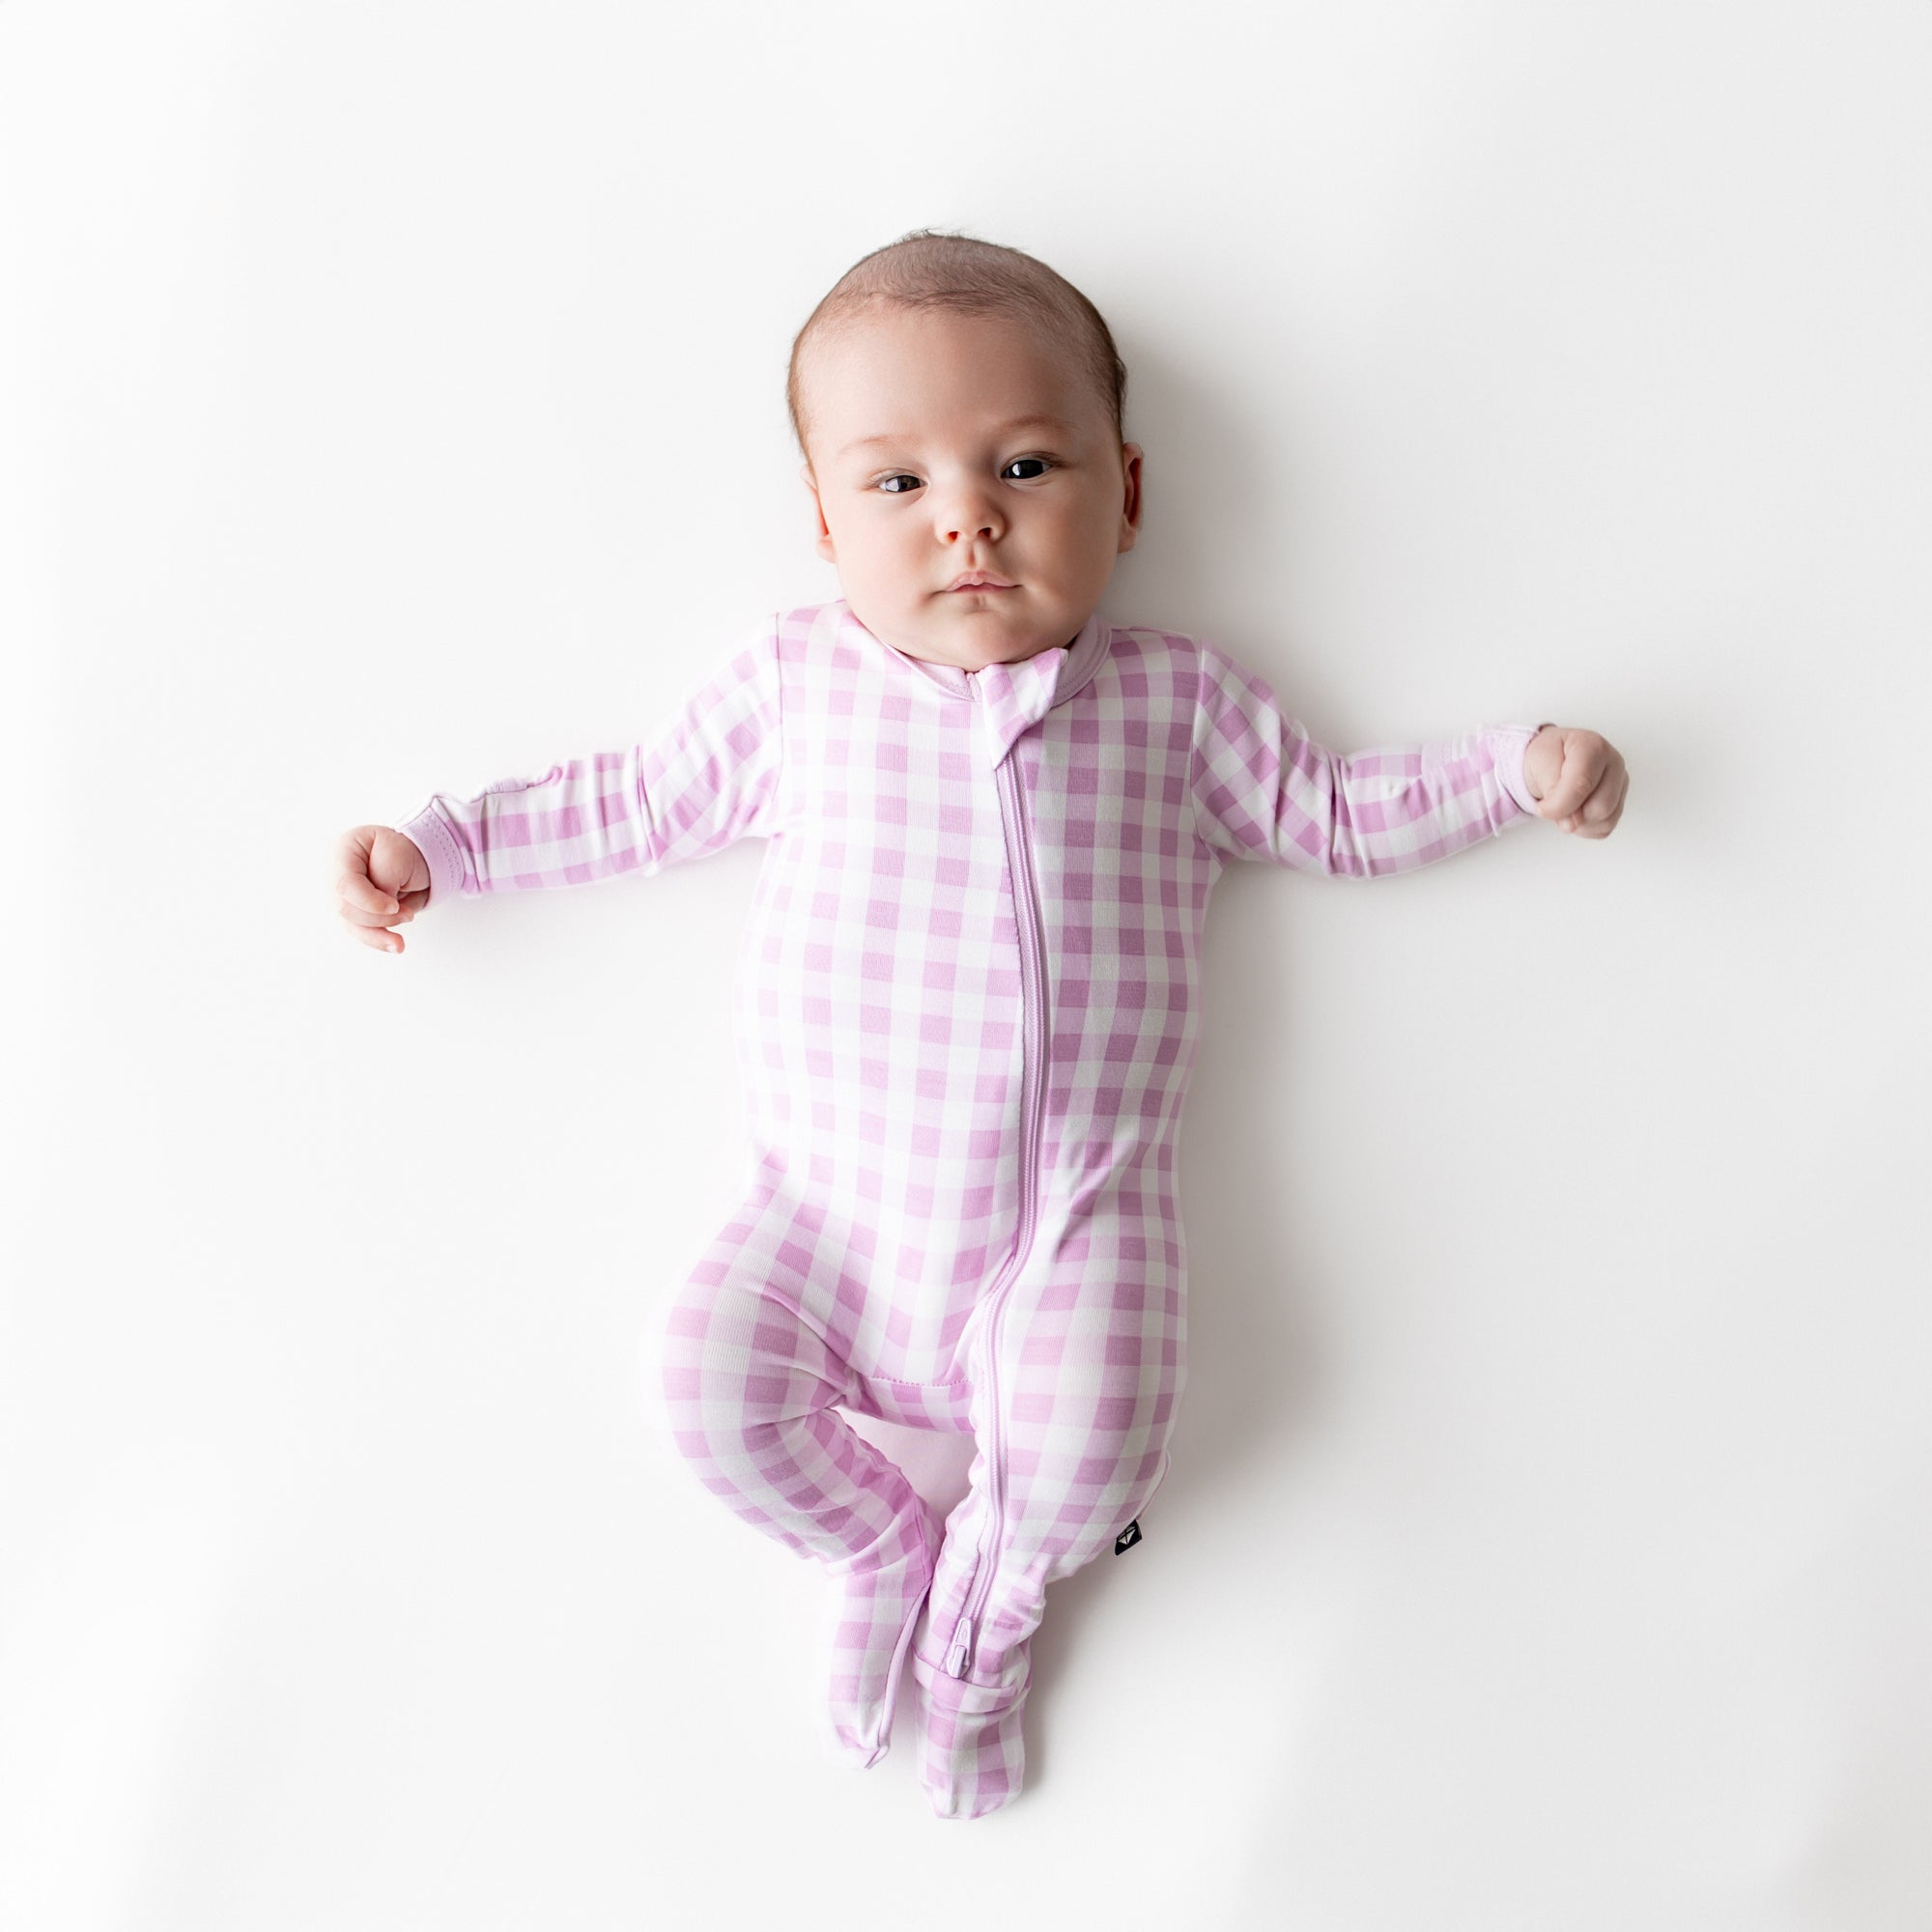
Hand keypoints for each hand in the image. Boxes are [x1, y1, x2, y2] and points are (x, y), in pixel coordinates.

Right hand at [330, 825, 431, 953]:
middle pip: (346, 908)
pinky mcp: (355, 913)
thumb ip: (385, 882)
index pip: (345, 884)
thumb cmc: (406, 851)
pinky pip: (362, 932)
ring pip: (352, 925)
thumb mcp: (398, 856)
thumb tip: (382, 912)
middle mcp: (338, 874)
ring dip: (379, 934)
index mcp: (345, 851)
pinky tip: (394, 946)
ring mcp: (344, 895)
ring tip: (401, 941)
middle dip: (379, 918)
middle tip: (408, 915)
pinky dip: (379, 940)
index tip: (394, 907)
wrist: (418, 860)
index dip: (368, 901)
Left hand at [1522, 726, 1627, 839]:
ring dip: (1577, 822)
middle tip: (1552, 802)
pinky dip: (1584, 827)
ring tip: (1563, 804)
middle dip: (1570, 813)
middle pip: (1600, 807)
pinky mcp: (1619, 802)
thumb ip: (1553, 791)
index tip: (1542, 809)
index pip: (1582, 784)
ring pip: (1604, 820)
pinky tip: (1574, 810)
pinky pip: (1604, 827)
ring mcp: (1620, 783)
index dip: (1560, 804)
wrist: (1551, 760)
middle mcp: (1614, 763)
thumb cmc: (1547, 758)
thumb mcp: (1540, 765)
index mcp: (1593, 746)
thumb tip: (1571, 825)